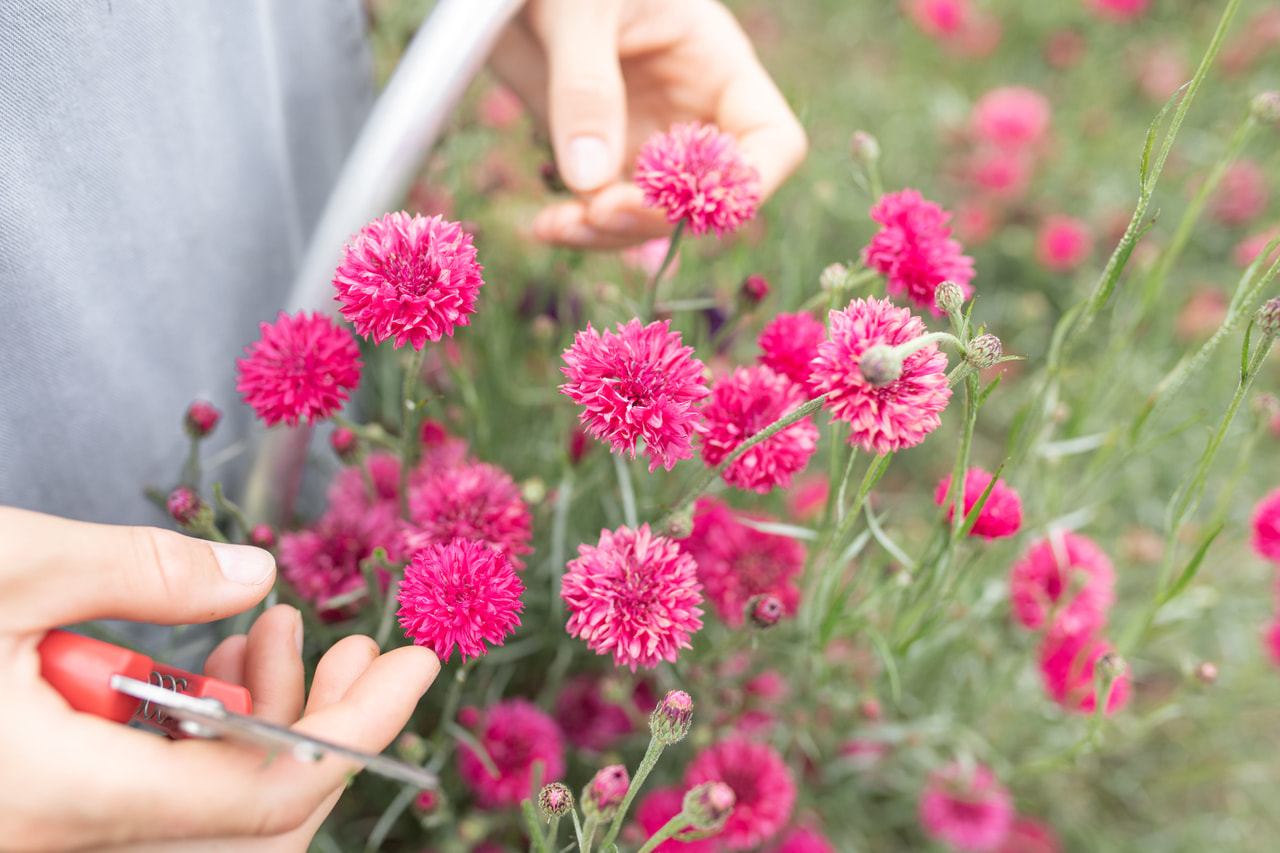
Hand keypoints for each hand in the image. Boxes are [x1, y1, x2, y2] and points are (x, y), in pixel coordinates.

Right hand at [0, 507, 439, 851]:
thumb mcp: (13, 568)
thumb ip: (144, 573)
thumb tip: (256, 574)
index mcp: (66, 791)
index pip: (262, 793)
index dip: (354, 731)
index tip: (412, 669)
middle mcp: (63, 829)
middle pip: (244, 807)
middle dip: (320, 719)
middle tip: (355, 647)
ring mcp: (50, 823)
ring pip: (197, 798)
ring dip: (257, 715)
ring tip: (280, 628)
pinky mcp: (39, 801)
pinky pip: (148, 788)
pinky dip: (196, 729)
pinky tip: (213, 660)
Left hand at [491, 0, 806, 248]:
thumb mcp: (579, 10)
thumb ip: (585, 88)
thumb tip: (590, 182)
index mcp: (716, 65)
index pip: (770, 143)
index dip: (745, 185)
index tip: (685, 204)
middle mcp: (689, 110)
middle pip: (707, 198)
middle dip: (658, 218)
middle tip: (599, 212)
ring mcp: (644, 139)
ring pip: (652, 217)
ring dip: (610, 235)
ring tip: (559, 226)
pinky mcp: (597, 156)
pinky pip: (603, 211)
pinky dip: (578, 228)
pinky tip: (546, 226)